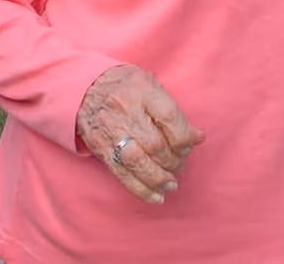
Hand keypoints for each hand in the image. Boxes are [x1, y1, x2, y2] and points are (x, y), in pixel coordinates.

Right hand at [75, 64, 205, 205]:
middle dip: (172, 160)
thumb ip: (174, 112)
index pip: (168, 116)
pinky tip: (156, 196)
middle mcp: (125, 111)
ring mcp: (111, 132)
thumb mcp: (152, 86)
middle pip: (154, 144)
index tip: (190, 145)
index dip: (183, 136)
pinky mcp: (101, 149)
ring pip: (138, 163)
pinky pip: (122, 174)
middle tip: (181, 164)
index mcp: (142, 90)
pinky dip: (141, 189)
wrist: (85, 89)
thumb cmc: (127, 87)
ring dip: (159, 179)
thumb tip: (198, 137)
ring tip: (172, 184)